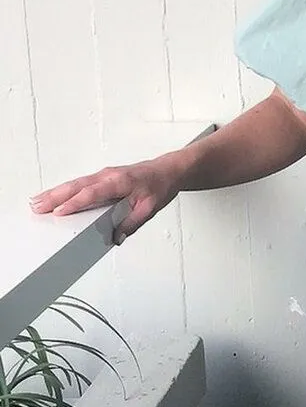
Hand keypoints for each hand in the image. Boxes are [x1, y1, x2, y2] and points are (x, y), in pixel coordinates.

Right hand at [28, 154, 184, 245]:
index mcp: (118, 181)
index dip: (74, 203)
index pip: (92, 194)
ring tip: (37, 202)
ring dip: (55, 192)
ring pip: (74, 184)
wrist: (167, 171)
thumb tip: (116, 236)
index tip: (59, 212)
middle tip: (37, 206)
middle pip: (76, 186)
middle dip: (54, 197)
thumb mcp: (149, 208)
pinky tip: (55, 196)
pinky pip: (80, 184)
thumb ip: (131, 223)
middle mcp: (107, 176)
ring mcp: (103, 175)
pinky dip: (65, 190)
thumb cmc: (159, 186)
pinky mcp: (103, 177)